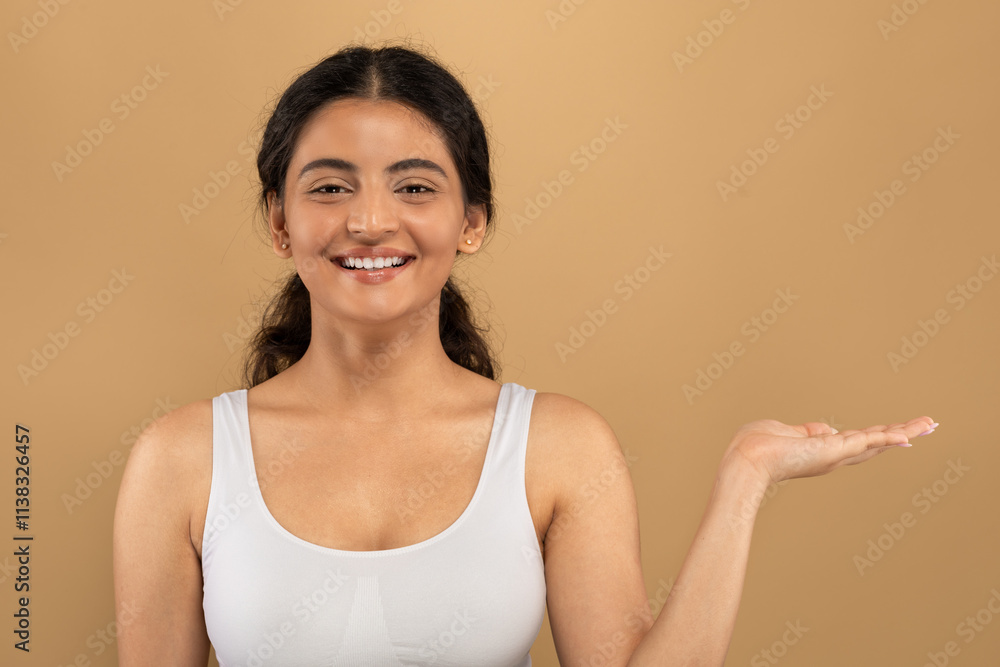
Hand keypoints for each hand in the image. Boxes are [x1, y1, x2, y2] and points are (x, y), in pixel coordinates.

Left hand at [721, 415, 937, 487]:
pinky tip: (913, 433)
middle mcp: (833, 456)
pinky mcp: (838, 449)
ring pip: (879, 441)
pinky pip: (872, 440)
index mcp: (820, 451)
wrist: (746, 460)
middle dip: (901, 435)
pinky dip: (893, 436)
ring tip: (932, 424)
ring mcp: (837, 454)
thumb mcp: (783, 432)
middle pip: (875, 444)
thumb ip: (804, 430)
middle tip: (927, 427)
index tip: (896, 432)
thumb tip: (822, 428)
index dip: (876, 437)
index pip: (854, 442)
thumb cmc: (755, 447)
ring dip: (906, 431)